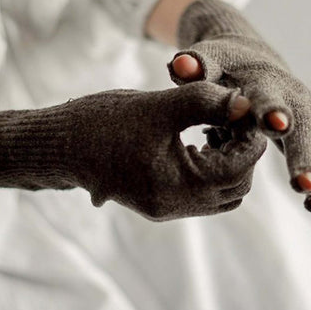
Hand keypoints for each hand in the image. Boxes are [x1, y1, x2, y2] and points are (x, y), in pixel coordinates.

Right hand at [0, 83, 266, 220]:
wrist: (60, 145)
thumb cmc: (102, 123)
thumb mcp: (157, 107)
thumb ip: (204, 101)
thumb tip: (244, 101)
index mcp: (176, 187)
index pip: (238, 170)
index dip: (250, 139)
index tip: (247, 109)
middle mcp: (174, 207)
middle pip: (236, 187)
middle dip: (243, 152)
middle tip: (233, 118)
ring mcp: (166, 208)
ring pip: (221, 194)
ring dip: (228, 163)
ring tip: (217, 128)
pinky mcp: (159, 202)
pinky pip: (200, 194)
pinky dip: (210, 170)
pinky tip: (199, 140)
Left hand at [167, 0, 310, 216]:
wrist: (250, 58)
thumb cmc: (224, 64)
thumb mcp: (210, 60)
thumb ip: (198, 66)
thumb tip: (180, 65)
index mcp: (265, 81)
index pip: (269, 97)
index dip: (271, 110)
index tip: (276, 126)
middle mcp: (294, 99)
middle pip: (304, 128)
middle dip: (305, 157)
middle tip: (305, 186)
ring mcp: (305, 117)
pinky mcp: (308, 134)